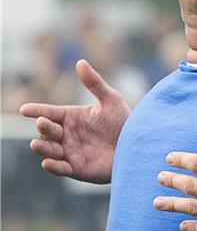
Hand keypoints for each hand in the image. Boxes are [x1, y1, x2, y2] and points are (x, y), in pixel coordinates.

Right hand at [19, 59, 129, 182]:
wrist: (137, 145)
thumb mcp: (111, 100)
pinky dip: (53, 166)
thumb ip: (95, 83)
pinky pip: (61, 169)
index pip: (49, 112)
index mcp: (71, 117)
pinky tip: (47, 162)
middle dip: (43, 127)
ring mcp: (70, 152)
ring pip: (49, 150)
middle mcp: (67, 134)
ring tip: (36, 143)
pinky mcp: (77, 169)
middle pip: (47, 130)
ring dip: (42, 147)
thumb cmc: (124, 121)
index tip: (24, 109)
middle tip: (43, 122)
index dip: (36, 110)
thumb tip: (80, 62)